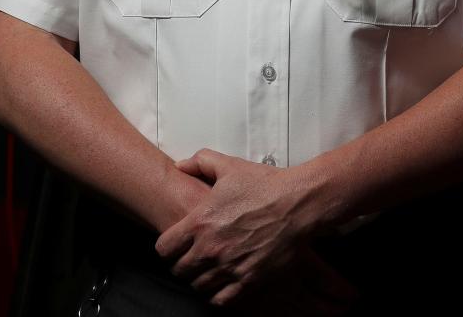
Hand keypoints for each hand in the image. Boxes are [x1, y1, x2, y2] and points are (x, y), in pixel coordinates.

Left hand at [155, 149, 355, 309]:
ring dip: (201, 278)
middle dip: (183, 263)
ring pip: (198, 286)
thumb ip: (200, 162)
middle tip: (194, 256)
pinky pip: (220, 299)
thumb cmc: (266, 185)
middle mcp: (210, 248)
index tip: (177, 244)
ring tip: (209, 269)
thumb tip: (180, 166)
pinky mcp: (248, 279)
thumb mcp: (230, 166)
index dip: (168, 247)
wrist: (299, 202)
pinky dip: (218, 294)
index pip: (163, 249)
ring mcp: (229, 266)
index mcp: (200, 222)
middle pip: (179, 271)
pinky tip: (223, 282)